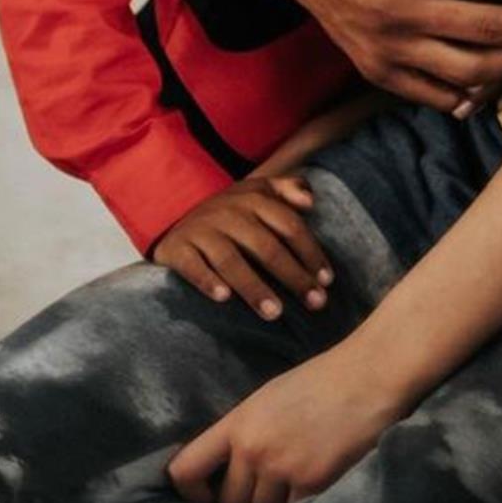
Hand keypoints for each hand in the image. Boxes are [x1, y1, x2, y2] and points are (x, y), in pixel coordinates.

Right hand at [154, 175, 330, 322]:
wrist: (174, 219)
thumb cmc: (229, 212)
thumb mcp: (257, 192)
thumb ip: (288, 189)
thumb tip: (311, 201)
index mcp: (254, 198)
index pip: (290, 226)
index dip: (310, 253)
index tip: (327, 280)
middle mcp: (230, 212)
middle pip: (266, 247)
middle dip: (293, 276)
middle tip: (315, 303)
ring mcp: (202, 229)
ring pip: (231, 261)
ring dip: (254, 287)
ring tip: (275, 313)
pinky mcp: (177, 248)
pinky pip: (193, 267)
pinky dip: (207, 282)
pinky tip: (224, 298)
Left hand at [168, 349, 400, 502]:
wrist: (372, 372)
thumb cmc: (325, 380)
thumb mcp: (272, 397)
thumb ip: (246, 433)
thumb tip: (229, 470)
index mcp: (240, 422)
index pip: (185, 470)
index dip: (192, 493)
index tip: (209, 495)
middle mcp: (253, 447)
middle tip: (262, 492)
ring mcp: (281, 467)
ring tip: (288, 486)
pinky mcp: (311, 483)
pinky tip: (310, 486)